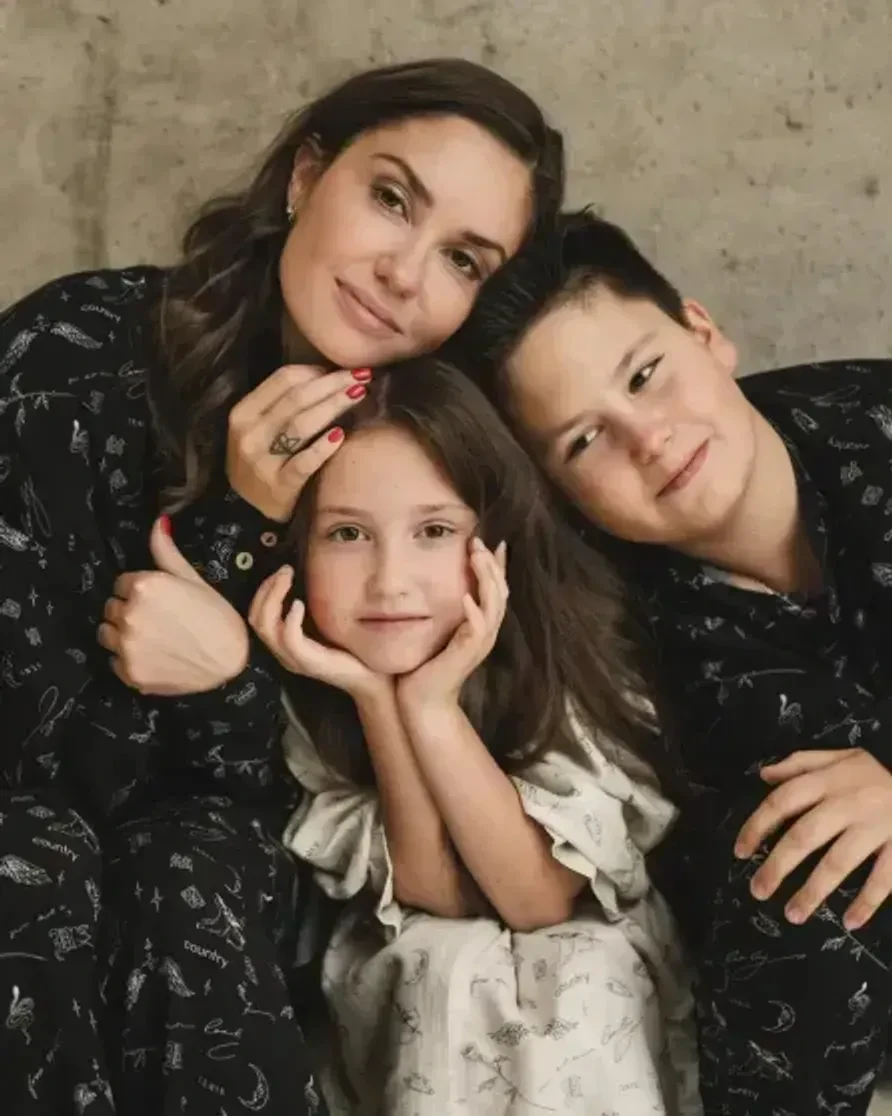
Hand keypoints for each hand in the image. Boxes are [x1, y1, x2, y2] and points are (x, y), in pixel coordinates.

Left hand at [98, 517, 248, 694]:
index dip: (140, 591)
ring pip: (106, 633)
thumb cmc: (217, 617)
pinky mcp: (128, 672)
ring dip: (121, 634)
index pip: (122, 584)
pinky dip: (128, 659)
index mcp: (144, 587)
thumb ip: (166, 552)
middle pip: (111, 607)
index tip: (159, 601)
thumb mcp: (194, 580)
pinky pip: (114, 660)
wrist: (230, 663)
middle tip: (157, 620)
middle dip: (128, 610)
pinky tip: (152, 658)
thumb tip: (158, 521)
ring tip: (150, 639)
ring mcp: (127, 646)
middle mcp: (129, 615)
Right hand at [227, 364, 370, 520]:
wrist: (246, 512)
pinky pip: (305, 462)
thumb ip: (283, 403)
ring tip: (359, 395)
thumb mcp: (259, 429)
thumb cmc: (262, 462)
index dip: (317, 370)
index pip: (283, 379)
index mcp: (243, 413)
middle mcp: (249, 434)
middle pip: (296, 397)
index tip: (343, 370)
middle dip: (333, 383)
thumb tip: (326, 375)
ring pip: (301, 424)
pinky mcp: (279, 487)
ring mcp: (262, 462)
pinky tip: (342, 435)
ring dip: (333, 406)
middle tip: (363, 376)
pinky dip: (323, 447)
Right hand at [249, 566, 386, 701]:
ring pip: (266, 626)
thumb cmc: (352, 652)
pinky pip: (289, 638)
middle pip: (257, 620)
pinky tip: (298, 604)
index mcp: (284, 646)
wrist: (371, 680)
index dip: (263, 592)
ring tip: (287, 579)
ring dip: (273, 596)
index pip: (257, 617)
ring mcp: (294, 658)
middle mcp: (283, 653)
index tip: (280, 572)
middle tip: (283, 571)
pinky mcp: (308, 661)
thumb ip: (313, 612)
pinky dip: (290, 618)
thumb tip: (307, 582)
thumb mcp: (326, 628)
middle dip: (266, 590)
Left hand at [397, 539, 507, 712]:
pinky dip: (474, 613)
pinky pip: (477, 630)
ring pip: (494, 606)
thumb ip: (443, 609)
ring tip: (478, 558)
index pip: (496, 589)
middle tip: (479, 542)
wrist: (421, 701)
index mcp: (480, 624)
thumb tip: (434, 584)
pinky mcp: (466, 655)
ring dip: (487, 580)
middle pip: (501, 592)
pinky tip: (467, 598)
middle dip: (492, 565)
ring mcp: (478, 644)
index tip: (493, 541)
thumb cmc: (426, 665)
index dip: (497, 565)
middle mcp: (485, 632)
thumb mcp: (437, 629)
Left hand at [735, 748, 891, 928]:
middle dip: (778, 866)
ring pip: (839, 862)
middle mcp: (848, 803)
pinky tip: (850, 922)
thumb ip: (800, 763)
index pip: (783, 801)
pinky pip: (883, 878)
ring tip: (792, 915)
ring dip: (814, 891)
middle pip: (805, 836)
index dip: (758, 826)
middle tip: (757, 891)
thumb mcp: (840, 756)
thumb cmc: (877, 773)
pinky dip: (867, 902)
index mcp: (828, 780)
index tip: (740, 852)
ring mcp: (875, 826)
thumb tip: (764, 775)